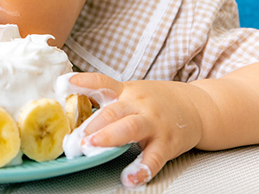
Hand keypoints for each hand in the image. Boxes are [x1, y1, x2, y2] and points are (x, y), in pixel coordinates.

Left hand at [70, 73, 205, 187]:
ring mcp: (153, 123)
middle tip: (74, 136)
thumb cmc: (156, 102)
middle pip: (113, 111)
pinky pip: (154, 157)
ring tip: (92, 147)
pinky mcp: (167, 143)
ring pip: (130, 129)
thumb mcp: (131, 94)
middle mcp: (139, 105)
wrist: (196, 106)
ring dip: (109, 137)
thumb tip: (69, 103)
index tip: (61, 84)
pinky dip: (142, 168)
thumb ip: (106, 99)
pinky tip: (130, 177)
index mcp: (126, 92)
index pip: (102, 83)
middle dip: (92, 123)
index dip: (82, 82)